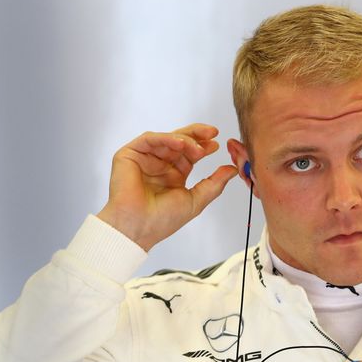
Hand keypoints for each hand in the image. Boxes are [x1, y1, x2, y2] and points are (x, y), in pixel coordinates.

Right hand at [97, 123, 237, 250]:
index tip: (216, 143)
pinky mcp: (129, 155)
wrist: (138, 228)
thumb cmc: (161, 220)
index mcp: (173, 175)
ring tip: (197, 147)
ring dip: (184, 139)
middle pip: (179, 142)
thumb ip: (214, 184)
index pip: (189, 154)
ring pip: (166, 139)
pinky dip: (165, 138)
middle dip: (196, 136)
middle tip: (211, 133)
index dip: (203, 146)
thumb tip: (232, 170)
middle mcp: (159, 165)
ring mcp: (144, 159)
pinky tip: (180, 143)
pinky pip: (149, 140)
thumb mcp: (195, 200)